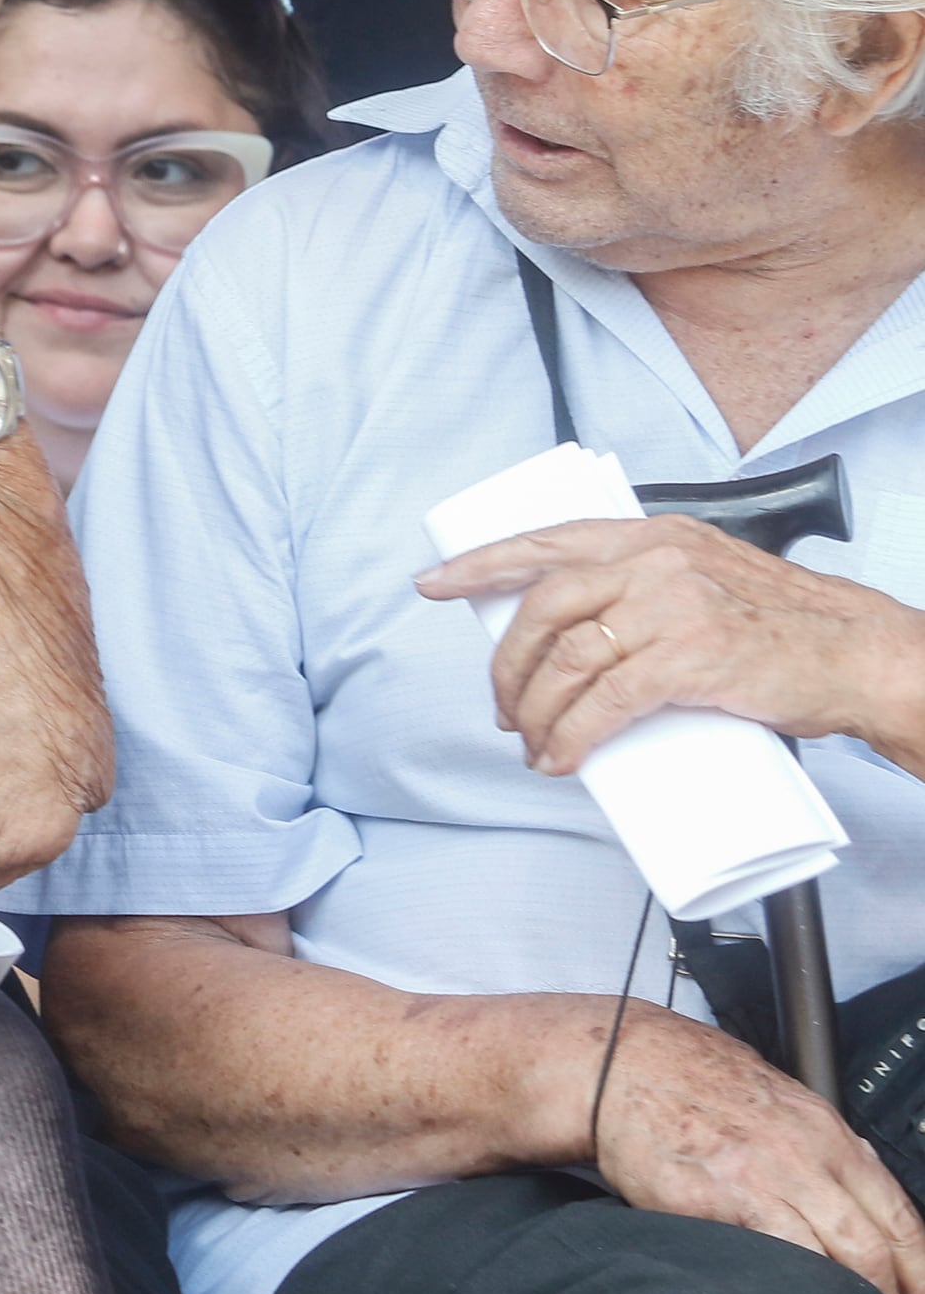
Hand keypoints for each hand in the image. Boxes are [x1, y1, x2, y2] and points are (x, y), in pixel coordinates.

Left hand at [419, 516, 924, 776]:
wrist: (857, 655)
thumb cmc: (779, 626)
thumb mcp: (702, 578)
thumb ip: (642, 588)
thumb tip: (572, 633)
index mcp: (652, 536)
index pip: (548, 541)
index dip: (483, 563)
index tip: (435, 582)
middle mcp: (656, 561)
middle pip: (543, 608)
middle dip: (507, 666)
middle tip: (503, 707)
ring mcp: (674, 607)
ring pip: (568, 660)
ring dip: (535, 711)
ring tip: (533, 743)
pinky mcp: (693, 659)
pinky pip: (608, 703)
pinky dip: (574, 736)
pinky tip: (563, 758)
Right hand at [594, 1005, 924, 1293]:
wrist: (620, 1064)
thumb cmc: (689, 1080)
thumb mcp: (775, 1100)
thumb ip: (817, 1150)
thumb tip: (851, 1199)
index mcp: (827, 1132)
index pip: (900, 1215)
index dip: (920, 1268)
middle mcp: (808, 1154)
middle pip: (879, 1246)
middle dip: (892, 1292)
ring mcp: (767, 1177)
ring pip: (843, 1259)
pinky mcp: (723, 1198)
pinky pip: (784, 1258)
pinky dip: (798, 1284)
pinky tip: (793, 1292)